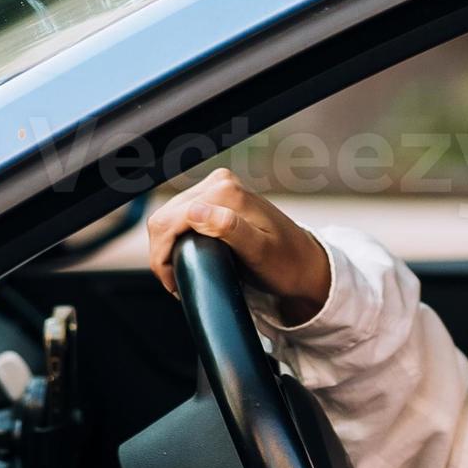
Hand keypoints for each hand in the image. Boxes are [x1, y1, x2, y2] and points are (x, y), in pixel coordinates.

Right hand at [144, 168, 332, 321]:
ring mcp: (217, 188)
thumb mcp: (260, 252)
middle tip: (175, 283)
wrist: (305, 263)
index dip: (163, 255)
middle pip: (165, 216)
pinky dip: (175, 239)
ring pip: (168, 217)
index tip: (174, 283)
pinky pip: (180, 216)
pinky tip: (185, 257)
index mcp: (226, 192)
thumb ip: (229, 229)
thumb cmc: (287, 262)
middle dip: (162, 253)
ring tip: (179, 274)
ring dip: (166, 247)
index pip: (171, 219)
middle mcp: (219, 183)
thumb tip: (195, 213)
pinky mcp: (216, 198)